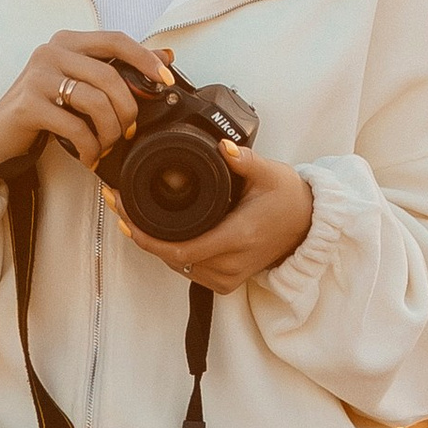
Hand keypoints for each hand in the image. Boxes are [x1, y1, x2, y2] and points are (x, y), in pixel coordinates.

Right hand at [0, 30, 176, 172]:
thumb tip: (166, 55)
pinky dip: (90, 147)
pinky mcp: (29, 104)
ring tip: (106, 146)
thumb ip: (118, 68)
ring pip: (96, 102)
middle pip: (110, 77)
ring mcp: (38, 76)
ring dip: (109, 132)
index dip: (145, 59)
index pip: (116, 40)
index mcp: (68, 41)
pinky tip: (90, 156)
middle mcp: (51, 52)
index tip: (165, 80)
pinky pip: (76, 127)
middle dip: (127, 110)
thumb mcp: (81, 83)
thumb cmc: (45, 106)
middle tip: (128, 130)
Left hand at [113, 137, 314, 293]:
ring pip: (178, 266)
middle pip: (172, 258)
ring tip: (132, 216)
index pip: (181, 249)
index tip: (126, 218)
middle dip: (142, 234)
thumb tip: (223, 146)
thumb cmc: (289, 200)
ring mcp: (229, 276)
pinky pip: (189, 270)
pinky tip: (159, 233)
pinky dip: (171, 253)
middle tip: (120, 206)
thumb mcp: (270, 173)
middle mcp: (231, 263)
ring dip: (154, 245)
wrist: (307, 227)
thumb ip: (245, 160)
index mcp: (238, 237)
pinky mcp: (227, 281)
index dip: (147, 238)